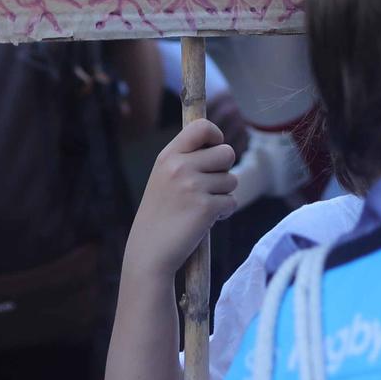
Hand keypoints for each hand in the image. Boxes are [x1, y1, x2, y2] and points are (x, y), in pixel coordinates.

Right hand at [121, 119, 237, 279]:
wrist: (149, 252)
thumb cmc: (160, 215)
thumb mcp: (163, 177)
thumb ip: (186, 158)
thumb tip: (218, 145)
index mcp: (168, 156)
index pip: (202, 127)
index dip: (216, 136)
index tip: (215, 150)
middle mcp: (179, 166)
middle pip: (227, 153)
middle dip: (224, 171)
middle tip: (209, 187)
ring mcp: (192, 186)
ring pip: (232, 180)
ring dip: (223, 195)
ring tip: (202, 207)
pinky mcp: (205, 207)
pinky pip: (232, 202)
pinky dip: (224, 213)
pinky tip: (206, 221)